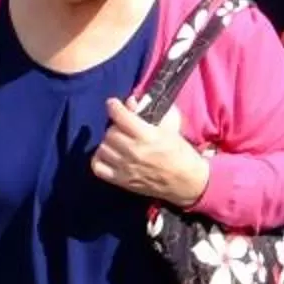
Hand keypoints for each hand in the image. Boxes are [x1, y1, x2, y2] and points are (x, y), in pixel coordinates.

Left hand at [91, 97, 209, 208]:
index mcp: (148, 136)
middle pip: (110, 133)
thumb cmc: (180, 152)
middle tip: (122, 126)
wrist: (185, 181)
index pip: (122, 117)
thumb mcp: (171, 127)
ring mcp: (125, 168)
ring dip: (108, 142)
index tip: (112, 103)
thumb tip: (130, 102)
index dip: (114, 107)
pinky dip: (99, 159)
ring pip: (103, 148)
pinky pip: (98, 168)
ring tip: (117, 141)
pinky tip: (108, 155)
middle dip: (115, 126)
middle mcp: (133, 152)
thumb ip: (150, 112)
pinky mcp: (121, 181)